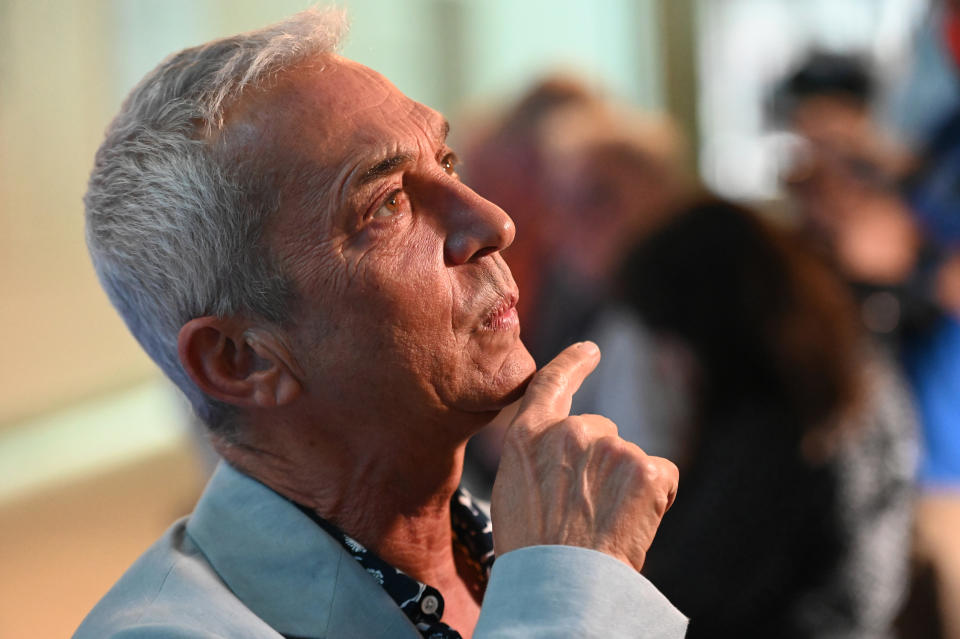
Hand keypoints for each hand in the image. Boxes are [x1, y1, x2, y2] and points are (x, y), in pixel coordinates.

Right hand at [490, 341, 678, 572]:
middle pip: (600, 432)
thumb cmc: (531, 551)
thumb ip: (539, 459)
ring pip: (630, 459)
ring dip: (625, 487)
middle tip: (585, 512)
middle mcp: (571, 430)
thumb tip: (563, 458)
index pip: (553, 382)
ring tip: (602, 528)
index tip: (591, 350)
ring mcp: (611, 447)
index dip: (574, 363)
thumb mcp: (514, 491)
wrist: (559, 584)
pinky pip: (662, 476)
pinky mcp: (646, 469)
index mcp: (529, 434)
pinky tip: (632, 525)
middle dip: (600, 465)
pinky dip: (655, 499)